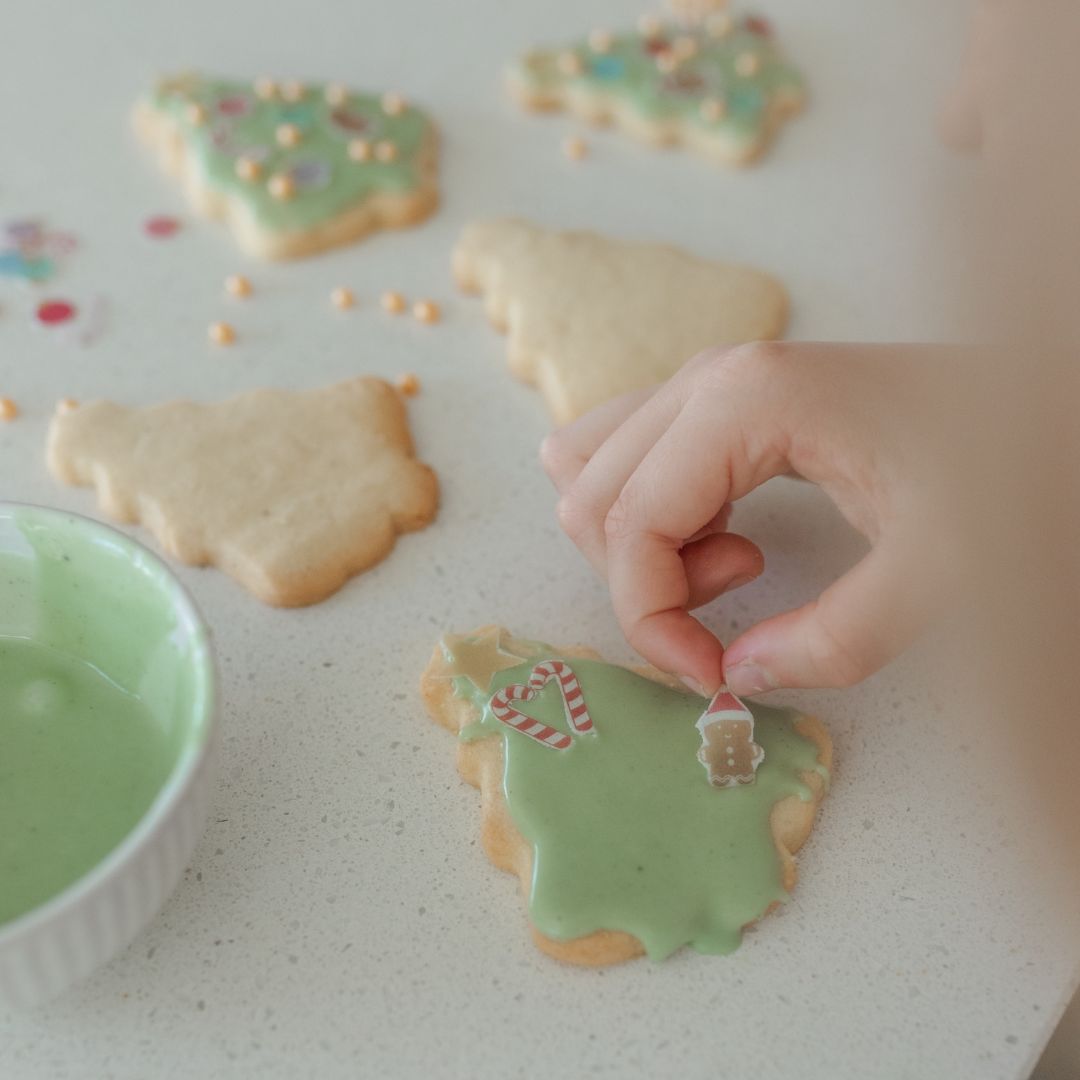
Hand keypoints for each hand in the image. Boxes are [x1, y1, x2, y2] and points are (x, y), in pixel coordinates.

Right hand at [542, 342, 960, 695]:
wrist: (1038, 397)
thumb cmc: (1000, 460)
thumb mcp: (939, 567)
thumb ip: (838, 641)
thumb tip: (739, 673)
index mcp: (743, 401)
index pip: (626, 525)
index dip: (651, 621)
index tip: (710, 672)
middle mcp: (708, 377)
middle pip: (590, 497)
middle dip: (641, 582)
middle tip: (730, 611)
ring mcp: (711, 378)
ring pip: (595, 470)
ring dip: (639, 543)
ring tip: (732, 565)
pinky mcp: (724, 395)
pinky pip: (634, 455)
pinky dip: (654, 511)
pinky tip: (729, 529)